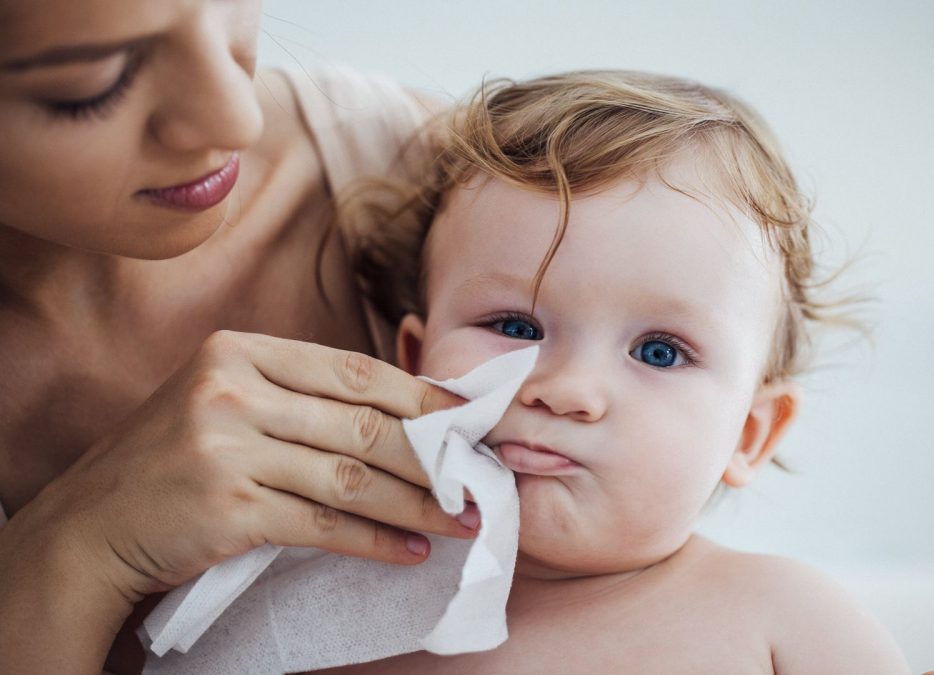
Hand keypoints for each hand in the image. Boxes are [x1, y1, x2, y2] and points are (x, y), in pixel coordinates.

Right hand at [22, 330, 473, 601]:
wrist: (92, 525)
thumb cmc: (173, 459)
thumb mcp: (225, 401)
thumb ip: (299, 397)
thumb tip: (403, 412)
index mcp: (239, 351)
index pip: (353, 370)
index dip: (420, 396)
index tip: (466, 419)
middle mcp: (232, 391)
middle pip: (362, 423)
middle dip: (433, 457)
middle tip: (479, 480)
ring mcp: (227, 448)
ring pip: (352, 475)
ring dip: (418, 505)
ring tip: (461, 522)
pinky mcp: (228, 508)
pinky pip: (324, 523)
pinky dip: (373, 540)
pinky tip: (408, 551)